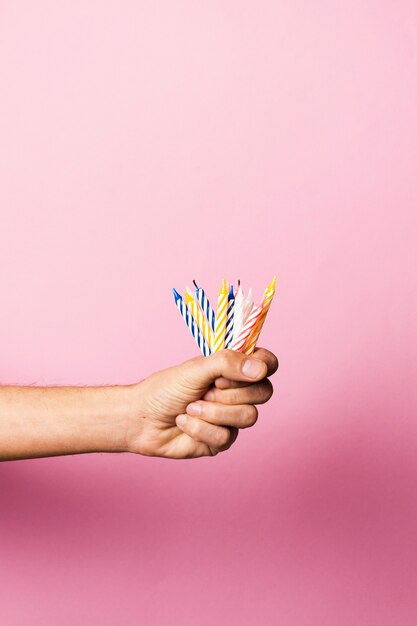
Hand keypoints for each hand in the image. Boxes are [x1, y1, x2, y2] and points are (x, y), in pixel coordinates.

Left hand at [126, 347, 277, 458]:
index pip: (267, 363)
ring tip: (190, 408)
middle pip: (263, 393)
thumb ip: (227, 363)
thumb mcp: (196, 370)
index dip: (261, 367)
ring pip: (248, 417)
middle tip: (206, 390)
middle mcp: (237, 392)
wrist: (141, 419)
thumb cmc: (165, 389)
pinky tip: (184, 423)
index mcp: (233, 369)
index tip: (236, 371)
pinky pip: (227, 437)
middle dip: (230, 393)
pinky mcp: (222, 440)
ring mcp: (232, 417)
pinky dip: (200, 429)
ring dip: (213, 412)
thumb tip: (260, 369)